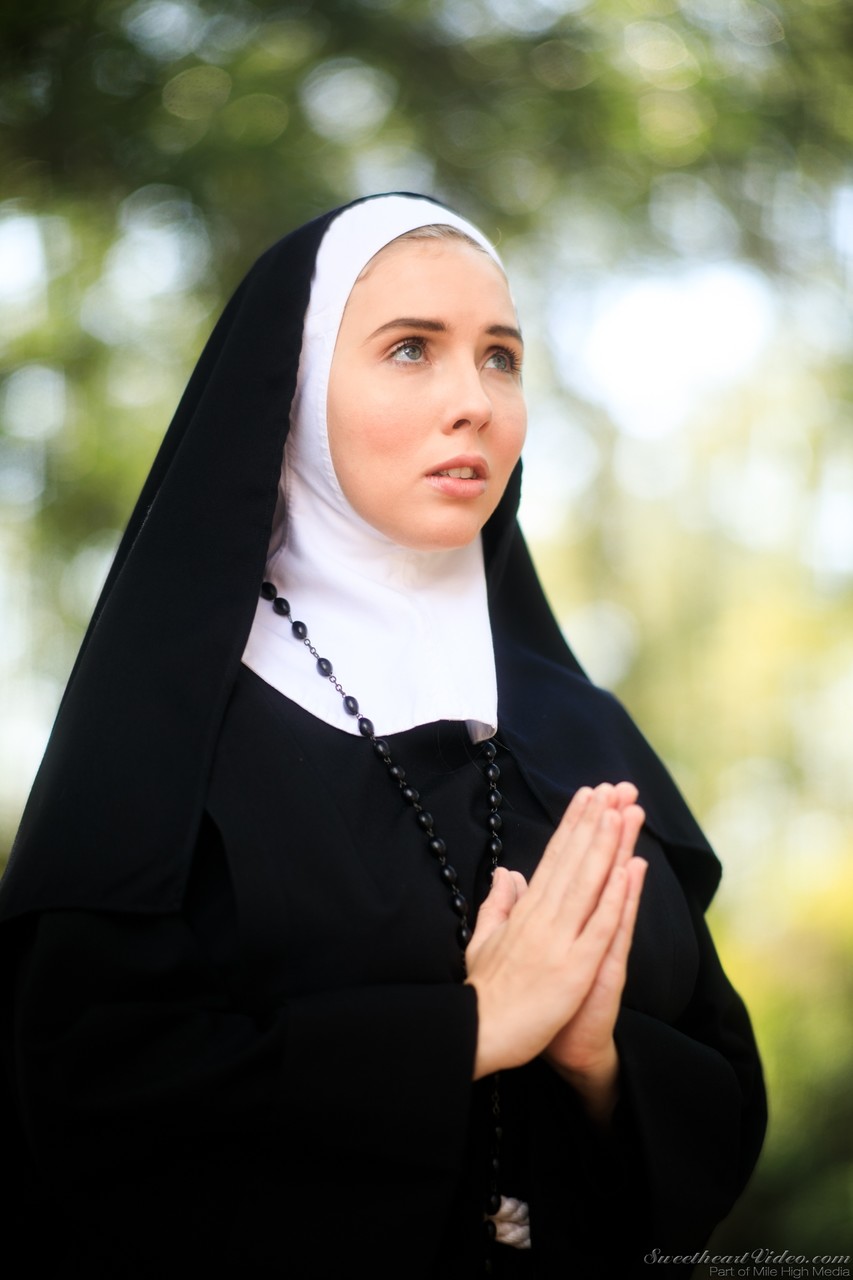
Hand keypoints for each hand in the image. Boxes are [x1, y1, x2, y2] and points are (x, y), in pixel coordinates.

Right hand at [464, 782, 646, 1080]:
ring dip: (608, 844)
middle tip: (616, 787)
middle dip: (596, 821)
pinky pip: (600, 924)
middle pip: (574, 860)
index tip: (589, 796)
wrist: (476, 1033)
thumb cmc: (482, 992)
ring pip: (588, 882)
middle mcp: (542, 918)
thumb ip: (498, 904)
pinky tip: (629, 867)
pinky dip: (616, 893)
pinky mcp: (574, 967)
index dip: (574, 825)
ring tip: (623, 809)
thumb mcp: (483, 940)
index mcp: (524, 912)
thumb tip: (507, 872)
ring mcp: (559, 940)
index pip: (553, 858)